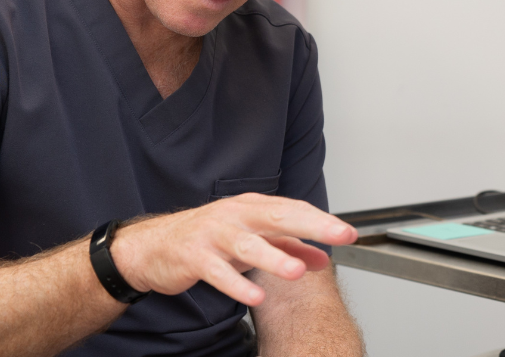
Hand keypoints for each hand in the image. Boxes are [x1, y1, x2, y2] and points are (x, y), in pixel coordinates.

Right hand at [109, 194, 356, 306]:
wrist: (154, 245)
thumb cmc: (208, 238)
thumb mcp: (251, 239)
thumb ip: (287, 246)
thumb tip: (322, 257)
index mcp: (252, 207)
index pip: (293, 209)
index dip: (322, 220)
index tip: (349, 232)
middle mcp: (235, 215)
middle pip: (277, 217)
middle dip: (311, 225)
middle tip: (338, 235)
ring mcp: (213, 234)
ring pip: (247, 245)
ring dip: (274, 257)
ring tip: (297, 271)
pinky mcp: (193, 256)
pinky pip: (217, 271)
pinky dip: (236, 285)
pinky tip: (255, 297)